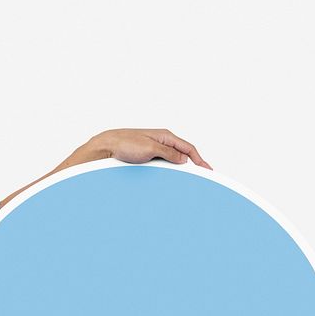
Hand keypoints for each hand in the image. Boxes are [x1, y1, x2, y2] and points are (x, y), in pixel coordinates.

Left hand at [92, 128, 212, 168]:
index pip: (188, 148)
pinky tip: (171, 177)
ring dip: (180, 169)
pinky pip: (163, 164)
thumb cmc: (125, 144)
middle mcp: (162, 141)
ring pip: (172, 161)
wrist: (107, 146)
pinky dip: (169, 171)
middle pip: (182, 154)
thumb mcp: (150, 148)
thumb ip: (168, 153)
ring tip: (188, 179)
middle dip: (193, 165)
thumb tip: (183, 159)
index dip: (200, 160)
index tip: (207, 170)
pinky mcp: (147, 156)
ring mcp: (155, 149)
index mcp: (166, 136)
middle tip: (202, 176)